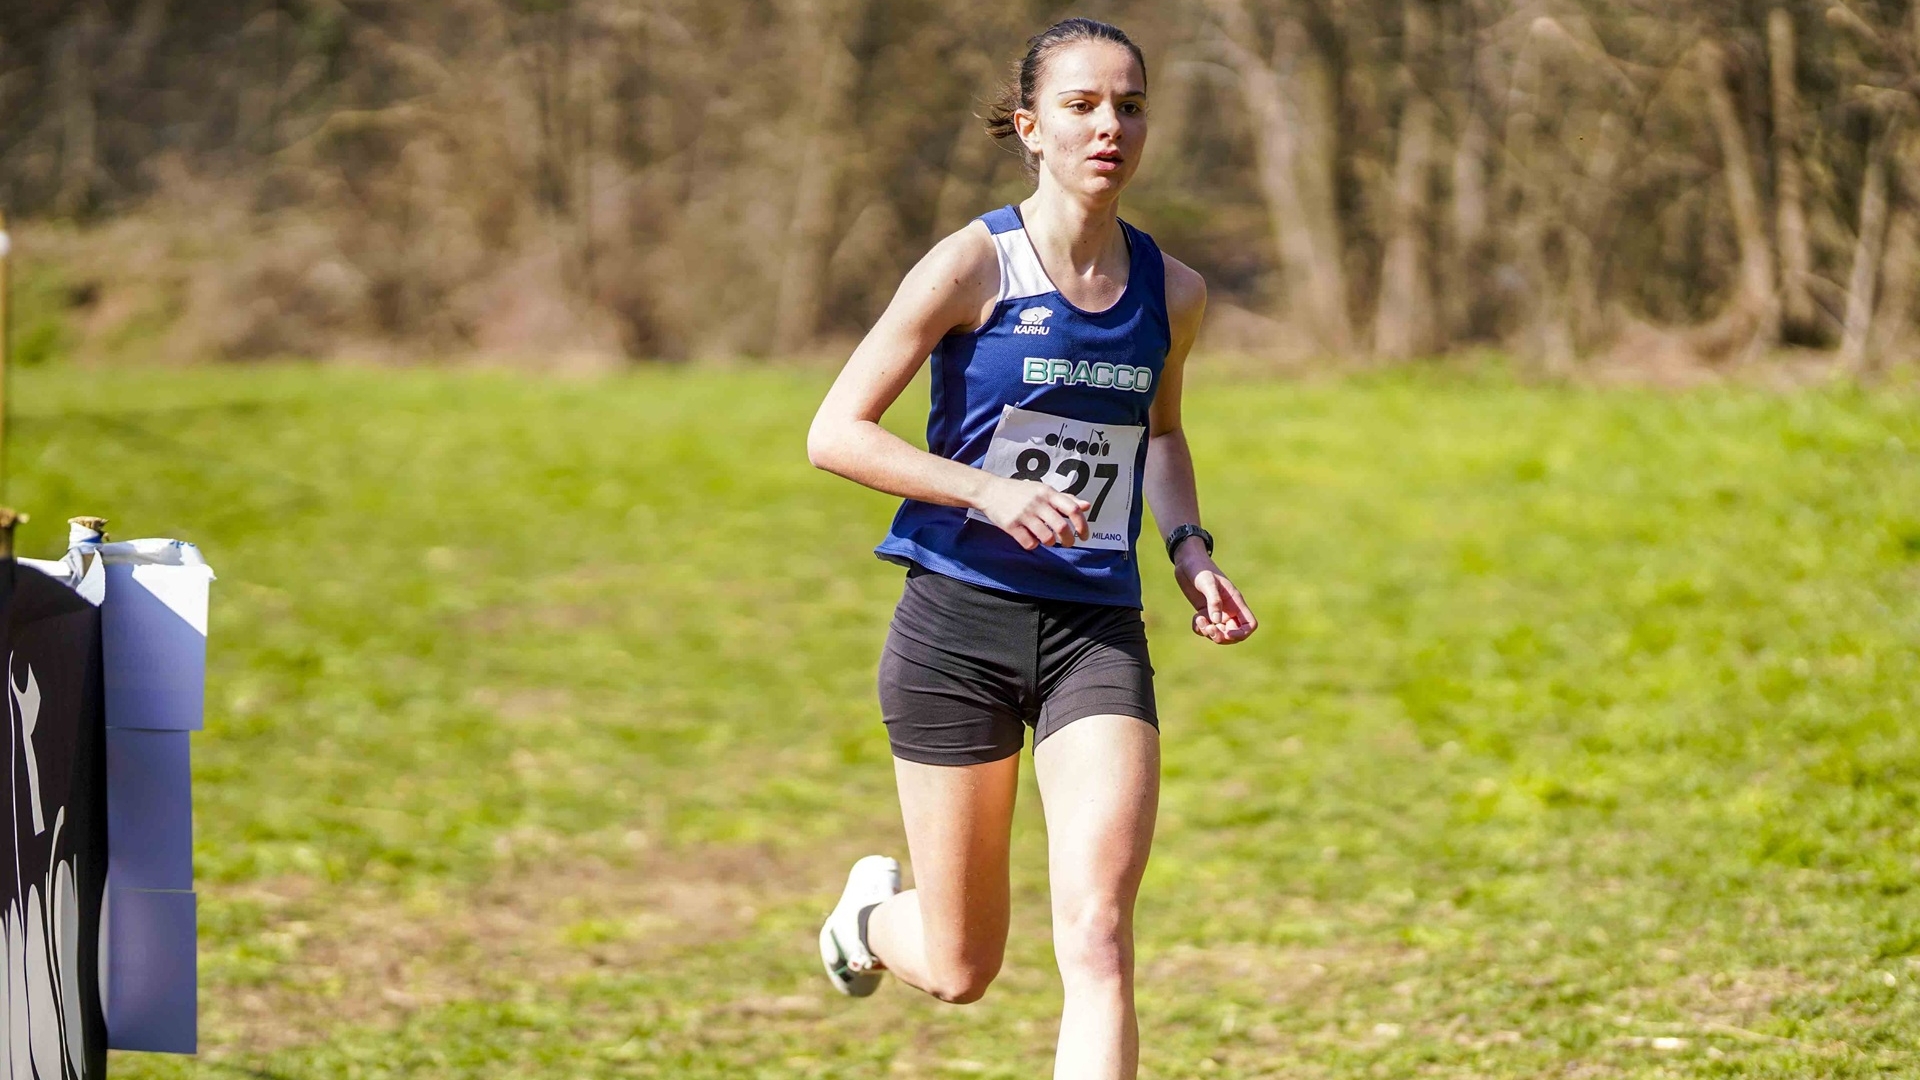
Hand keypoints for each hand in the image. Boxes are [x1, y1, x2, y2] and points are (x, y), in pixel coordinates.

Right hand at [975, 476, 1090, 550]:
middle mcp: (1037, 503)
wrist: (990, 490)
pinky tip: (1031, 538)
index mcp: (1048, 493)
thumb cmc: (1021, 492)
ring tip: (1049, 540)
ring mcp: (1023, 514)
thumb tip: (1087, 506)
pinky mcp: (1011, 525)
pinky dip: (1033, 545)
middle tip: (1068, 543)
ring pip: (1047, 538)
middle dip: (1069, 540)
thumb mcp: (1043, 490)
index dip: (1082, 524)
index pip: (1072, 509)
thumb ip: (1065, 499)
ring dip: (1051, 543)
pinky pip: (1029, 543)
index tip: (1084, 535)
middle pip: (1062, 527)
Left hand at [1174, 547, 1256, 643]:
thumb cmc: (1200, 568)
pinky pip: (1205, 628)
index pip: (1249, 624)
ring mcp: (1217, 611)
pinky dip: (1200, 628)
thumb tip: (1217, 622)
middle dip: (1222, 637)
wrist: (1187, 560)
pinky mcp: (1204, 612)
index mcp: (1235, 602)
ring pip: (1219, 633)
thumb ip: (1214, 601)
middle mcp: (1229, 609)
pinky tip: (1196, 618)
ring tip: (1199, 619)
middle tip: (1209, 629)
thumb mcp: (1207, 583)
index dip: (1242, 634)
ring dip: (1209, 633)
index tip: (1227, 633)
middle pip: (1234, 634)